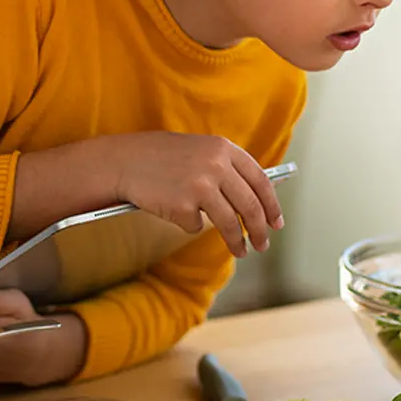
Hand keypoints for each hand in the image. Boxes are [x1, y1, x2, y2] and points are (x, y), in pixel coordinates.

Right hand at [112, 131, 283, 257]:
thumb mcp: (200, 151)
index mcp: (223, 149)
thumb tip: (255, 201)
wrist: (124, 161)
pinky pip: (195, 226)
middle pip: (250, 206)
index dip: (272, 205)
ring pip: (229, 223)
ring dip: (237, 242)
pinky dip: (189, 224)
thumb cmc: (161, 158)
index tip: (276, 222)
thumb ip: (226, 169)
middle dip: (260, 230)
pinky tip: (174, 210)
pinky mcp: (183, 206)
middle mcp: (216, 165)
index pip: (260, 181)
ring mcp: (200, 186)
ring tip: (241, 252)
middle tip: (263, 244)